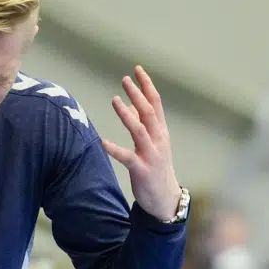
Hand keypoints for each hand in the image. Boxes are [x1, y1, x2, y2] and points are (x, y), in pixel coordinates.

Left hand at [101, 66, 179, 222]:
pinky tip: (103, 143)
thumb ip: (142, 122)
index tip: (137, 69)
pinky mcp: (142, 170)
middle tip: (125, 79)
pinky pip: (128, 157)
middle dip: (138, 94)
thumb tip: (130, 103)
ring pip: (139, 130)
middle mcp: (158, 140)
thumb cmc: (156, 168)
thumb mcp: (152, 142)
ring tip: (115, 100)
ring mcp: (151, 155)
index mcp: (161, 132)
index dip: (147, 86)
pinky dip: (116, 150)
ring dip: (127, 115)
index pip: (155, 103)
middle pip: (149, 112)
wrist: (165, 199)